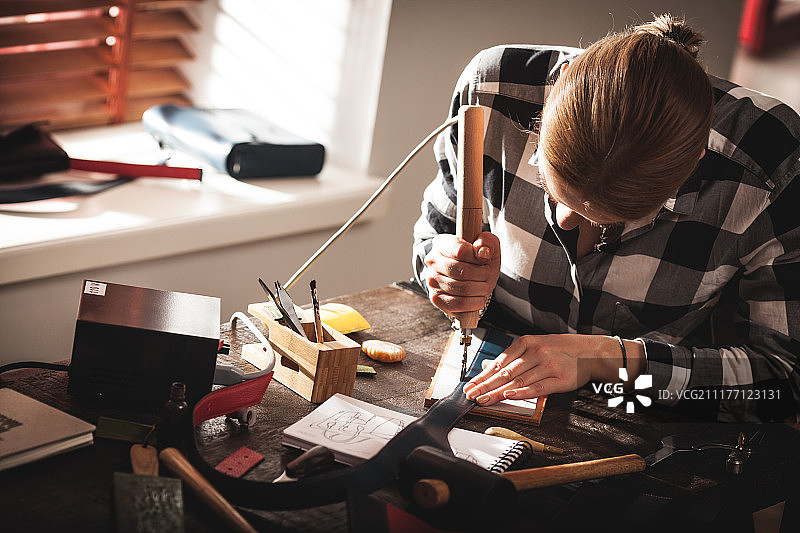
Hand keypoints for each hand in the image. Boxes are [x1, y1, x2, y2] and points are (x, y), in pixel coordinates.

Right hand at [423, 231, 499, 315]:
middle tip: (486, 273)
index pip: (461, 251)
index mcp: (442, 243)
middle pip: (463, 271)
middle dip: (482, 274)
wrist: (471, 280)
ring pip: (463, 288)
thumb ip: (488, 242)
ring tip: (483, 285)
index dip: (477, 258)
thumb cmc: (478, 261)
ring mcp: (431, 281)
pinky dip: (474, 303)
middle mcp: (432, 261)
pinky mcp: (436, 298)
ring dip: (481, 289)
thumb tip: (482, 252)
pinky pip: (458, 303)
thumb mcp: (488, 246)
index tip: (484, 259)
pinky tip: (478, 297)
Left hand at [463, 334, 627, 404]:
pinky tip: (509, 395)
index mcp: (527, 342)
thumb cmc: (559, 349)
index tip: (470, 386)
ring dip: (498, 392)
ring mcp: (548, 365)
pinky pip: (538, 387)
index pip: (499, 362)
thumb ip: (512, 357)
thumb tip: (488, 366)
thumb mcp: (534, 345)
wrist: (590, 351)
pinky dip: (523, 392)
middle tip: (471, 395)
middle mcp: (536, 352)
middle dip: (485, 385)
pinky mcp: (560, 380)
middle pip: (505, 372)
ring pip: (519, 380)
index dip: (483, 375)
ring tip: (484, 399)